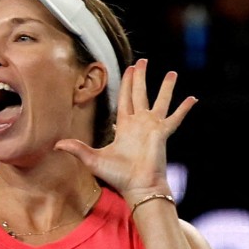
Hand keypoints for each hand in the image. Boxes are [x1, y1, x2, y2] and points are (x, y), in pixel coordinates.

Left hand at [54, 58, 195, 202]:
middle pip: (140, 94)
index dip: (126, 85)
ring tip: (171, 72)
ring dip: (166, 87)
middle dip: (140, 77)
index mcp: (124, 126)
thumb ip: (76, 149)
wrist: (137, 187)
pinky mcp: (163, 134)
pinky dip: (184, 109)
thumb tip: (55, 145)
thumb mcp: (92, 159)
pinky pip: (175, 118)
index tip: (129, 70)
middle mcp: (139, 123)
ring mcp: (153, 127)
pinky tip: (192, 98)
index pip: (124, 100)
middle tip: (143, 61)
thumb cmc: (117, 176)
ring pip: (160, 101)